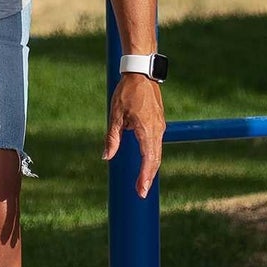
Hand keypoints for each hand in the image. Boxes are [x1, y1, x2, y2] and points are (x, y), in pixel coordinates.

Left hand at [105, 73, 165, 197]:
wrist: (141, 73)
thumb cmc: (127, 93)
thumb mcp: (115, 115)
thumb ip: (112, 138)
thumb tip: (106, 156)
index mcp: (147, 130)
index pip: (148, 158)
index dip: (145, 176)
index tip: (141, 190)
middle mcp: (157, 130)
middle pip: (155, 159)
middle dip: (148, 176)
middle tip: (141, 192)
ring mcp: (160, 126)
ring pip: (157, 152)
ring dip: (151, 167)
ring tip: (143, 182)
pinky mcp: (158, 123)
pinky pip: (156, 144)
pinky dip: (152, 156)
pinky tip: (146, 162)